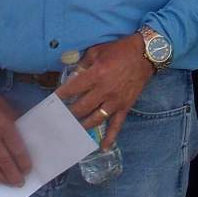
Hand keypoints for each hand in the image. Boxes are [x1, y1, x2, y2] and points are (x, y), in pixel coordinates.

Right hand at [0, 93, 32, 186]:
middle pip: (4, 162)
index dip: (24, 162)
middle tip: (20, 182)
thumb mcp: (9, 111)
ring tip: (9, 183)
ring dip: (1, 179)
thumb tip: (27, 146)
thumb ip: (17, 128)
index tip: (28, 170)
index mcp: (3, 126)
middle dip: (14, 175)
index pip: (16, 149)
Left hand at [58, 35, 154, 149]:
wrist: (146, 54)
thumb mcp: (97, 51)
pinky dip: (110, 137)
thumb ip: (82, 64)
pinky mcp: (125, 107)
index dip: (60, 96)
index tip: (52, 102)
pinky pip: (117, 125)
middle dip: (68, 113)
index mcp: (95, 75)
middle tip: (59, 117)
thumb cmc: (120, 50)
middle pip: (81, 107)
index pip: (72, 89)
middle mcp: (104, 91)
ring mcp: (115, 101)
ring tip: (73, 128)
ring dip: (82, 125)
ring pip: (95, 119)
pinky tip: (102, 146)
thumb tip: (72, 76)